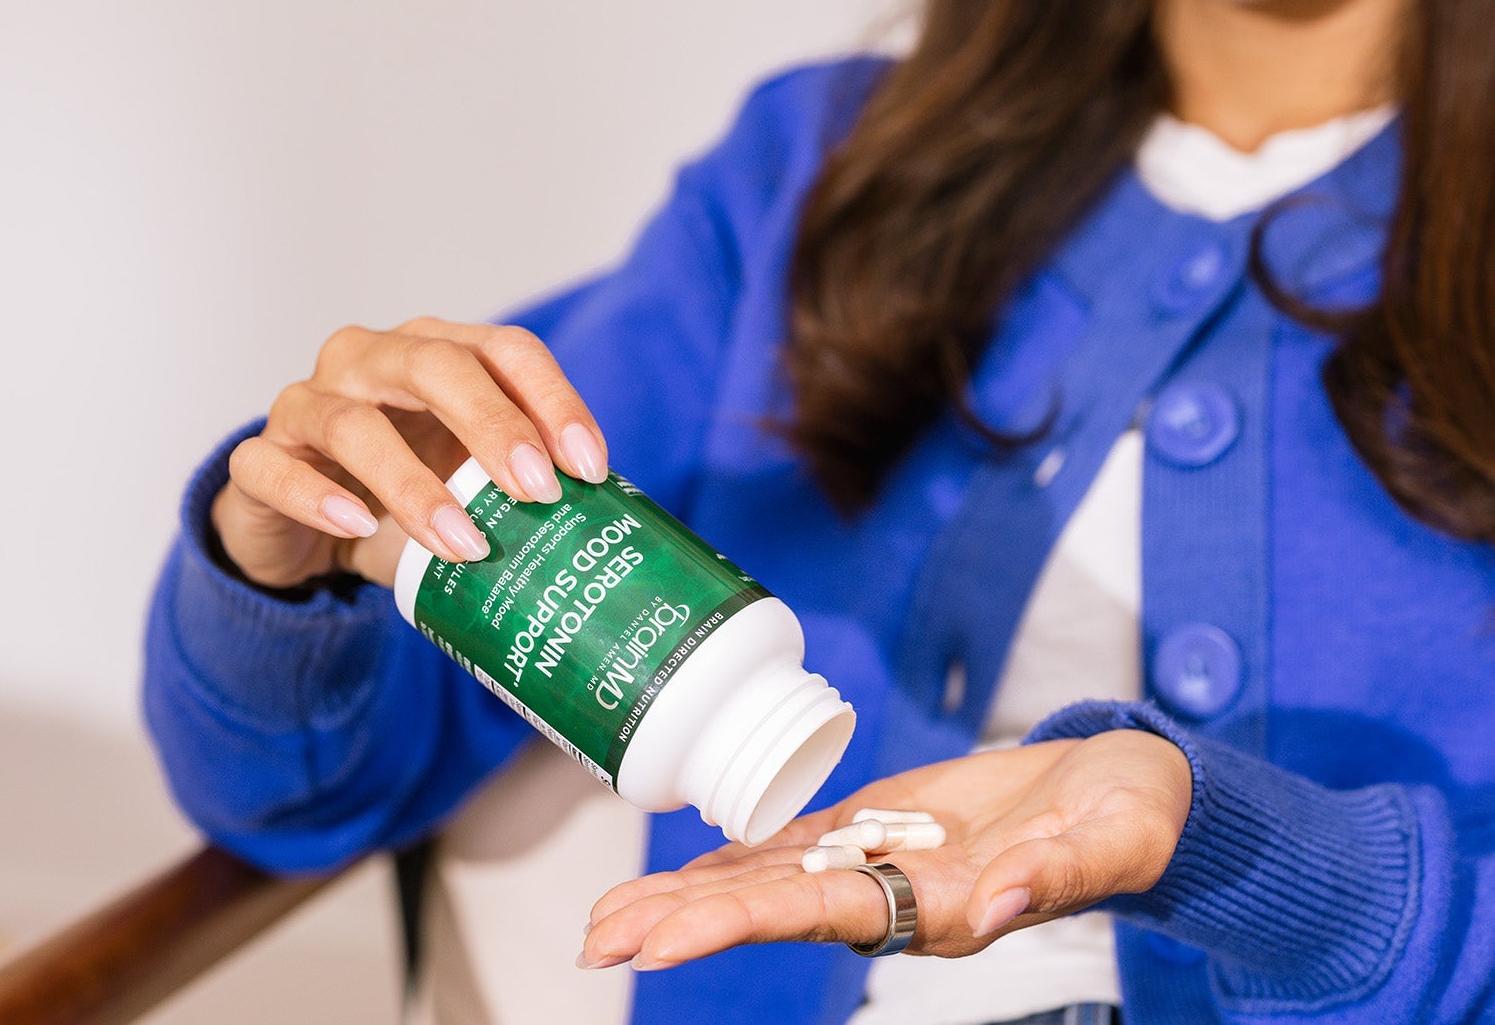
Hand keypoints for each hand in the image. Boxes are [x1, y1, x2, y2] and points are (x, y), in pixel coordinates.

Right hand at [212, 317, 609, 588]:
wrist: (301, 535)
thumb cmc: (401, 496)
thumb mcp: (469, 485)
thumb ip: (519, 486)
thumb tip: (607, 519)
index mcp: (436, 351)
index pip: (505, 350)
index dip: (552, 400)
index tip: (590, 466)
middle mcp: (371, 360)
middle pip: (435, 365)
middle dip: (495, 425)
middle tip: (538, 490)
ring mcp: (308, 404)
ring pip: (354, 423)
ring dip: (416, 486)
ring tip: (466, 544)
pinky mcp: (257, 460)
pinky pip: (275, 469)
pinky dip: (319, 497)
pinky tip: (360, 528)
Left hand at [580, 730, 1191, 970]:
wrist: (1129, 784)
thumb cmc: (1132, 816)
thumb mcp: (1113, 839)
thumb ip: (1054, 877)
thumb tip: (990, 910)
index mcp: (943, 908)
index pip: (822, 915)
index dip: (739, 923)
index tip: (658, 943)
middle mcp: (898, 894)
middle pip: (774, 906)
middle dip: (684, 920)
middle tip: (596, 935)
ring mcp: (885, 859)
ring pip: (773, 879)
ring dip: (692, 895)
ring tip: (610, 913)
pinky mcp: (885, 823)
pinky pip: (800, 842)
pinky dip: (739, 855)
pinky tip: (687, 868)